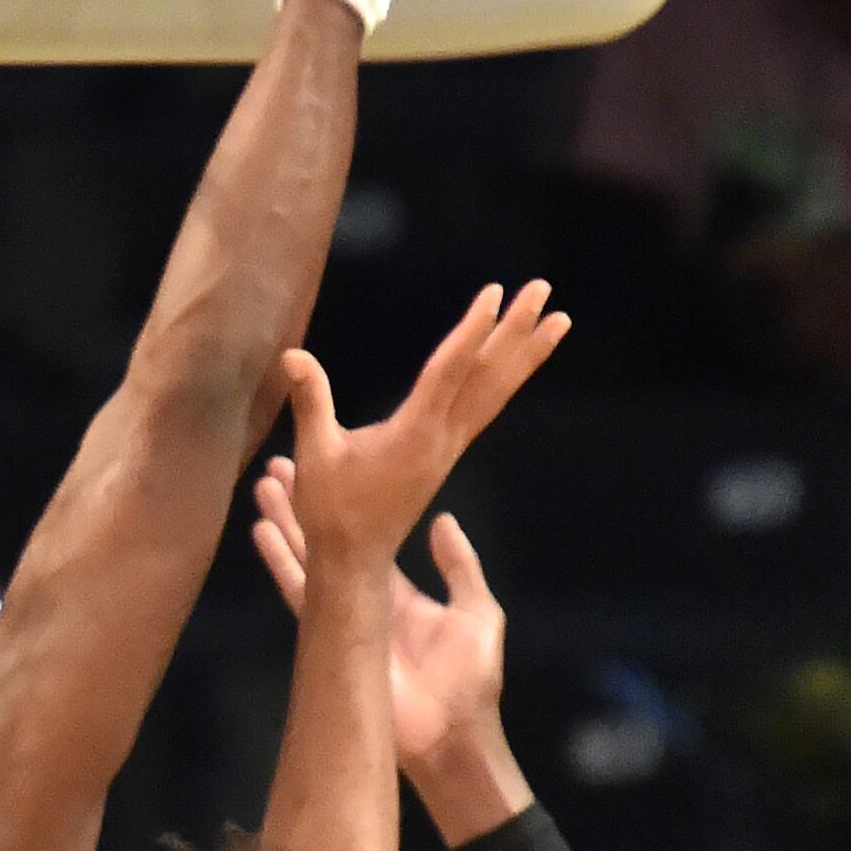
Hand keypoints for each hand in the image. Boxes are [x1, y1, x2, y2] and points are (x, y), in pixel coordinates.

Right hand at [255, 483, 510, 778]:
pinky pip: (301, 595)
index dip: (347, 510)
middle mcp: (365, 600)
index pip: (367, 541)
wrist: (449, 736)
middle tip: (277, 467)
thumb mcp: (477, 613)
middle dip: (304, 508)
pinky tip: (260, 532)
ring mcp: (343, 619)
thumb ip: (459, 567)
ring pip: (308, 561)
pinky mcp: (329, 638)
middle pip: (328, 544)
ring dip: (285, 524)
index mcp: (400, 594)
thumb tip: (442, 520)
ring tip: (262, 486)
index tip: (333, 478)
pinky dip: (282, 563)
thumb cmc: (471, 681)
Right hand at [262, 282, 566, 573]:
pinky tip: (515, 364)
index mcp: (414, 434)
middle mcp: (442, 438)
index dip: (472, 331)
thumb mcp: (315, 456)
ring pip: (495, 393)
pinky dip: (506, 380)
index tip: (495, 294)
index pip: (450, 371)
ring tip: (557, 320)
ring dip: (525, 355)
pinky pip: (485, 408)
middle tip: (543, 289)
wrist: (355, 561)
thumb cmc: (331, 512)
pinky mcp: (445, 454)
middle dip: (517, 332)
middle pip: (488, 376)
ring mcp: (448, 447)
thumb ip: (310, 403)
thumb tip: (293, 356)